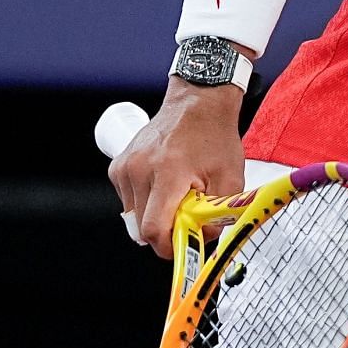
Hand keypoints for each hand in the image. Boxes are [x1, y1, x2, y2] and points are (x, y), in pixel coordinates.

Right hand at [106, 79, 246, 258]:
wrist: (198, 102)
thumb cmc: (215, 137)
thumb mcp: (230, 177)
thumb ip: (218, 214)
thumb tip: (203, 240)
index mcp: (168, 172)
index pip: (154, 228)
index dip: (168, 245)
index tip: (182, 245)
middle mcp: (140, 169)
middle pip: (141, 226)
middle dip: (165, 229)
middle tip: (186, 215)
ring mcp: (125, 166)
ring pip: (132, 215)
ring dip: (154, 214)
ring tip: (176, 193)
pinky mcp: (118, 165)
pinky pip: (127, 199)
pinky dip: (144, 200)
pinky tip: (163, 184)